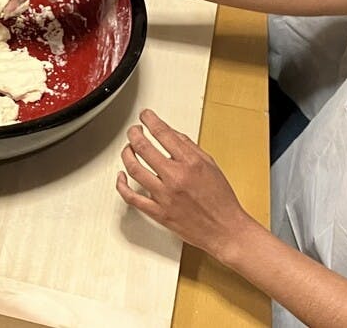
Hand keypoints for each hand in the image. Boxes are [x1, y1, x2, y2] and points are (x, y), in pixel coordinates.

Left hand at [116, 109, 254, 258]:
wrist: (225, 230)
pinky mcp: (158, 213)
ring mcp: (164, 196)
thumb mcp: (210, 165)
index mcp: (190, 163)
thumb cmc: (221, 200)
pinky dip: (121, 185)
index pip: (163, 133)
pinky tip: (121, 176)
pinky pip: (132, 197)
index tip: (145, 116)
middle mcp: (175, 178)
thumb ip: (189, 147)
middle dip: (134, 133)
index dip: (150, 120)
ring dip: (127, 154)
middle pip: (143, 147)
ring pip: (134, 169)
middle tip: (134, 130)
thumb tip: (171, 134)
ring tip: (128, 148)